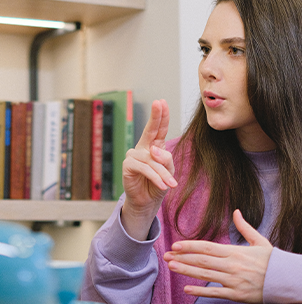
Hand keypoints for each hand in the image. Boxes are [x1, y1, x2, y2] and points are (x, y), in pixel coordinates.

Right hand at [121, 99, 176, 239]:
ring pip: (153, 160)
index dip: (161, 116)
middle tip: (159, 103)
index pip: (158, 129)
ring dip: (164, 174)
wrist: (147, 202)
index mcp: (154, 146)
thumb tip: (155, 150)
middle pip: (150, 130)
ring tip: (172, 185)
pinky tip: (163, 185)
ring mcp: (134, 156)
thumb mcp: (168, 171)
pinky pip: (145, 169)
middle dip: (156, 116)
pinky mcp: (128, 166)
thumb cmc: (159, 184)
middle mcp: (143, 148)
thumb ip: (166, 159)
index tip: (161, 102)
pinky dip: (156, 177)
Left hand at [163, 210, 273, 303]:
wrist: (287, 279)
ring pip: (205, 274)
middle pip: (202, 260)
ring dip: (186, 270)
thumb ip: (245, 227)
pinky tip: (187, 288)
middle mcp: (232, 265)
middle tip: (166, 256)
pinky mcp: (237, 294)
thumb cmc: (273, 260)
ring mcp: (234, 280)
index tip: (176, 245)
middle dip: (183, 257)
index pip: (208, 247)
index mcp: (236, 252)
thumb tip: (236, 212)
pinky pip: (215, 292)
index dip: (190, 246)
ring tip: (172, 267)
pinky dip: (200, 290)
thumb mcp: (260, 241)